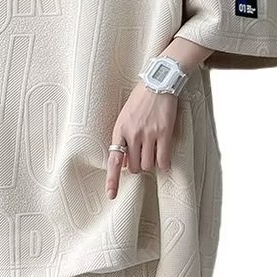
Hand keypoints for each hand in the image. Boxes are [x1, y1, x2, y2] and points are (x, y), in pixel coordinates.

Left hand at [106, 83, 179, 198]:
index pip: (113, 159)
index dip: (112, 179)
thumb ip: (122, 138)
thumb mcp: (124, 116)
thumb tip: (121, 163)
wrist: (159, 82)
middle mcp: (133, 134)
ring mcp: (149, 134)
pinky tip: (164, 160)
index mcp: (119, 129)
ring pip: (147, 166)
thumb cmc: (141, 99)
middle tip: (141, 156)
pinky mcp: (165, 133)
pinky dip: (164, 164)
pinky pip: (163, 160)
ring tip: (153, 151)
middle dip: (136, 166)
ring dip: (150, 164)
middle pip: (132, 167)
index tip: (111, 194)